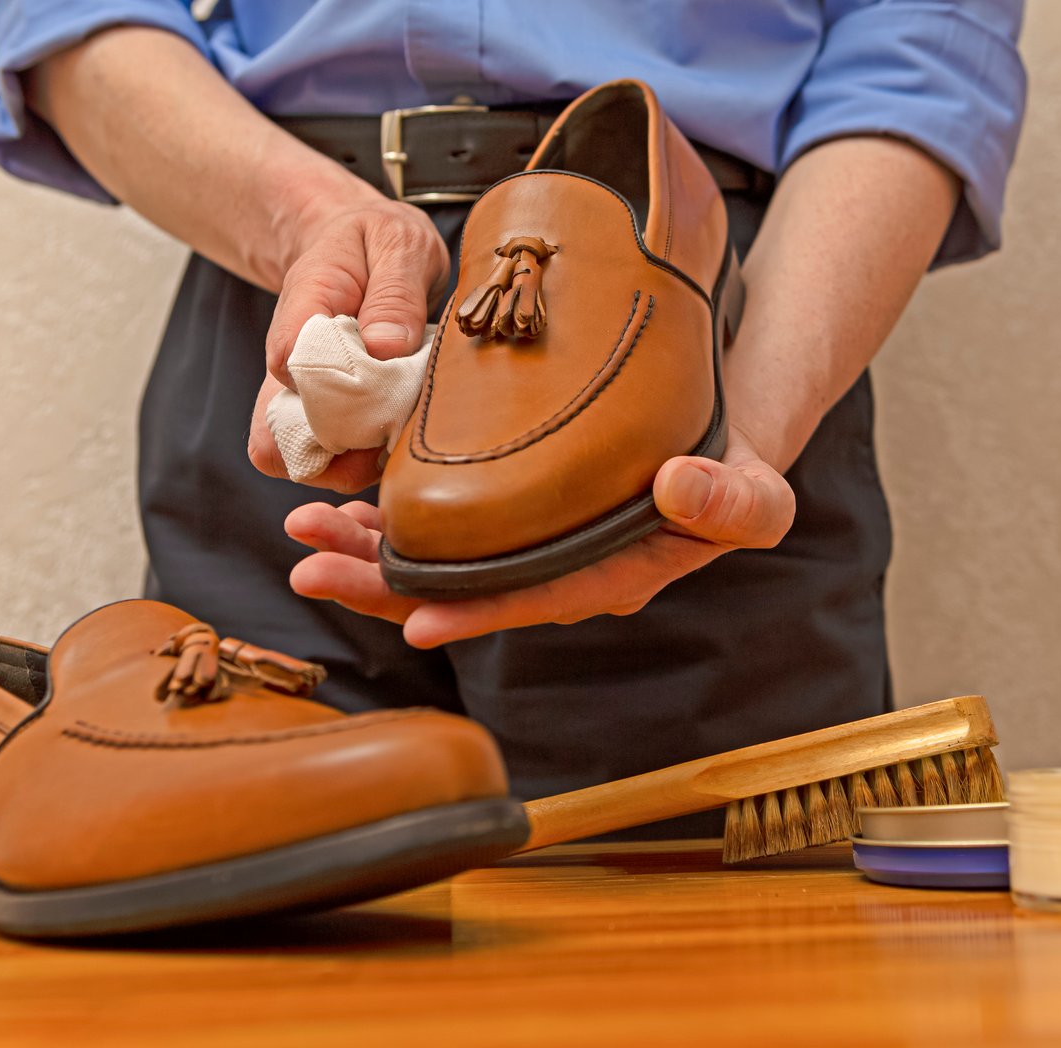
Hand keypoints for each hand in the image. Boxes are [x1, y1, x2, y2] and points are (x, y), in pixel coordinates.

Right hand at [247, 192, 448, 493]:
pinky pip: (330, 458)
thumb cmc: (382, 242)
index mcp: (305, 305)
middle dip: (333, 449)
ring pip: (300, 456)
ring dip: (348, 464)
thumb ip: (395, 292)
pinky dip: (361, 463)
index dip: (328, 385)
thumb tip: (385, 346)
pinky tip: (397, 442)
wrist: (367, 244)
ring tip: (397, 441)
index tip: (379, 383)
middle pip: (279, 429)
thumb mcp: (400, 245)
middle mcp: (293, 359)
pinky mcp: (328, 413)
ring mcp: (305, 392)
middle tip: (390, 432)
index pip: (287, 359)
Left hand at [283, 424, 796, 646]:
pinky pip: (441, 524)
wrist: (713, 442)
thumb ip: (733, 502)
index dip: (478, 614)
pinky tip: (341, 503)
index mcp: (611, 578)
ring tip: (304, 533)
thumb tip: (678, 488)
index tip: (415, 619)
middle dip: (382, 586)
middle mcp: (558, 574)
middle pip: (463, 592)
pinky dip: (389, 515)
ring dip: (366, 551)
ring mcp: (527, 547)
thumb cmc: (732, 472)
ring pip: (437, 561)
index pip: (536, 604)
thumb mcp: (756, 493)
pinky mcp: (508, 511)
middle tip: (312, 572)